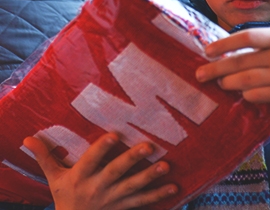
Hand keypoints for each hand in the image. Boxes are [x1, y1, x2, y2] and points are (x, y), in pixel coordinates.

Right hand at [23, 133, 176, 209]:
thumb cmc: (64, 195)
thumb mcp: (53, 177)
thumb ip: (45, 156)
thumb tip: (29, 138)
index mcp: (81, 177)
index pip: (91, 160)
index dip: (102, 148)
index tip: (114, 134)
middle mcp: (98, 188)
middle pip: (116, 172)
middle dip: (132, 160)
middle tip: (149, 146)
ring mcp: (113, 200)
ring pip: (133, 188)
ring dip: (151, 178)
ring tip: (166, 167)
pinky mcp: (123, 208)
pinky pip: (142, 203)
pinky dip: (158, 195)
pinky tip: (174, 187)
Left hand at [196, 28, 269, 130]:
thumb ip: (268, 43)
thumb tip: (235, 50)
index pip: (247, 36)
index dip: (224, 44)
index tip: (207, 50)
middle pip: (241, 60)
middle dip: (217, 68)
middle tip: (200, 74)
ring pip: (246, 79)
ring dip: (229, 83)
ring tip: (220, 83)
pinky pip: (258, 95)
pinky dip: (247, 95)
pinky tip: (242, 94)